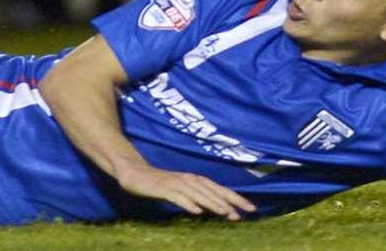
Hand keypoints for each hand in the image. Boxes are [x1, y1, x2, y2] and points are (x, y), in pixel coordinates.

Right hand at [115, 165, 255, 220]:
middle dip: (229, 201)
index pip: (219, 189)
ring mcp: (175, 183)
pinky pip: (176, 197)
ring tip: (225, 213)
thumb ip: (198, 197)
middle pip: (212, 191)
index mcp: (194, 179)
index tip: (251, 209)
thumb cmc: (159, 183)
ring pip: (197, 193)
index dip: (235, 198)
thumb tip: (217, 208)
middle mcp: (188, 179)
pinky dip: (187, 203)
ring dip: (212, 203)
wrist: (133, 173)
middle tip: (245, 213)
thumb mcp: (181, 189)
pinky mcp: (162, 188)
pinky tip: (196, 212)